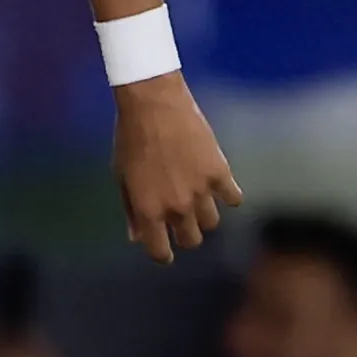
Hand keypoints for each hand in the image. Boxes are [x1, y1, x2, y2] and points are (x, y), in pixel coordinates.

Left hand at [112, 72, 241, 263]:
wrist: (152, 102)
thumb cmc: (130, 136)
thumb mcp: (122, 174)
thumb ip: (131, 208)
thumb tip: (136, 237)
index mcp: (148, 209)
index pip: (160, 251)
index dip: (162, 253)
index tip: (164, 250)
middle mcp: (177, 206)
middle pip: (191, 240)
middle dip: (184, 233)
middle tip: (180, 217)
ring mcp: (201, 191)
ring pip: (212, 223)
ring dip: (204, 214)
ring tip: (195, 194)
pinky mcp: (220, 173)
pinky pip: (234, 199)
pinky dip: (227, 195)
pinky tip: (217, 183)